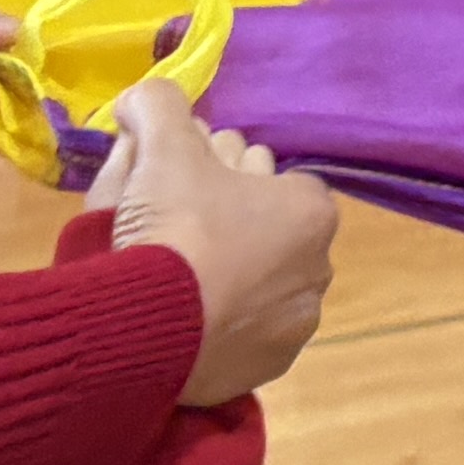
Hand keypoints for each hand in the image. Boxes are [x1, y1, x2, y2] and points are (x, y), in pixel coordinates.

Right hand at [92, 79, 336, 406]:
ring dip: (223, 272)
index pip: (268, 174)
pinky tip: (178, 311)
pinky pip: (240, 333)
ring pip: (255, 282)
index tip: (184, 177)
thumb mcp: (162, 149)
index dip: (222, 168)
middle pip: (265, 228)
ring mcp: (295, 325)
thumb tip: (144, 95)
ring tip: (171, 270)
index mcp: (311, 210)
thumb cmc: (173, 228)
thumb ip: (159, 107)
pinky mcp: (265, 369)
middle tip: (172, 218)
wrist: (148, 330)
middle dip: (226, 216)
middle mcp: (318, 268)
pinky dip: (215, 320)